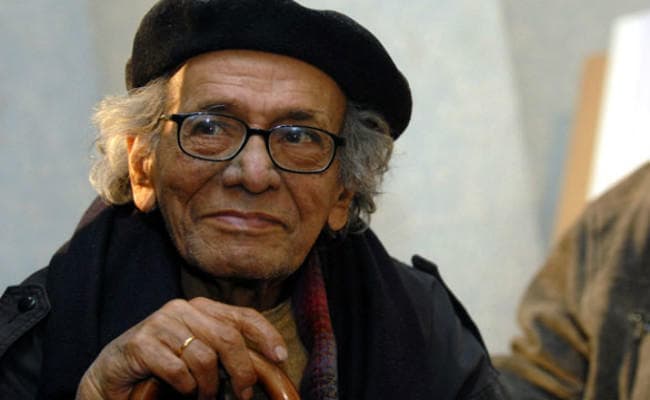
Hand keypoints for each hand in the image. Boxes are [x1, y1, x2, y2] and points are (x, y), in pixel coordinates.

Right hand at [76, 297, 287, 399]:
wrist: (111, 374)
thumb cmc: (162, 364)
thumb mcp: (199, 353)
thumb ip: (225, 351)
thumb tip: (266, 364)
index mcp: (200, 308)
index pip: (242, 316)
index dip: (266, 334)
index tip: (281, 356)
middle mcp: (181, 309)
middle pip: (227, 337)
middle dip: (242, 370)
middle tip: (244, 394)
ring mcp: (159, 324)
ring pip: (204, 356)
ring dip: (209, 386)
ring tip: (204, 396)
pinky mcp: (140, 343)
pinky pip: (178, 370)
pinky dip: (185, 387)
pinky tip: (181, 391)